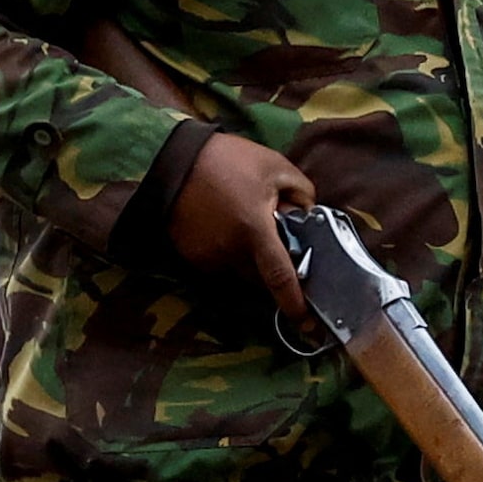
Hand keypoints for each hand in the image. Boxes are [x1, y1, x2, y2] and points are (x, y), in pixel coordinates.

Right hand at [167, 131, 321, 322]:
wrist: (173, 159)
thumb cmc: (227, 160)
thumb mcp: (275, 166)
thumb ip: (302, 193)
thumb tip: (309, 216)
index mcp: (255, 231)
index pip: (279, 277)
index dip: (293, 302)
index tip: (305, 322)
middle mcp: (230, 252)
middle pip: (261, 276)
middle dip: (272, 267)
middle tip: (278, 240)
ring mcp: (208, 256)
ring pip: (240, 269)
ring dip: (250, 257)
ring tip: (247, 223)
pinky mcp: (191, 255)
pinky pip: (220, 262)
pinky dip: (229, 251)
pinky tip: (226, 224)